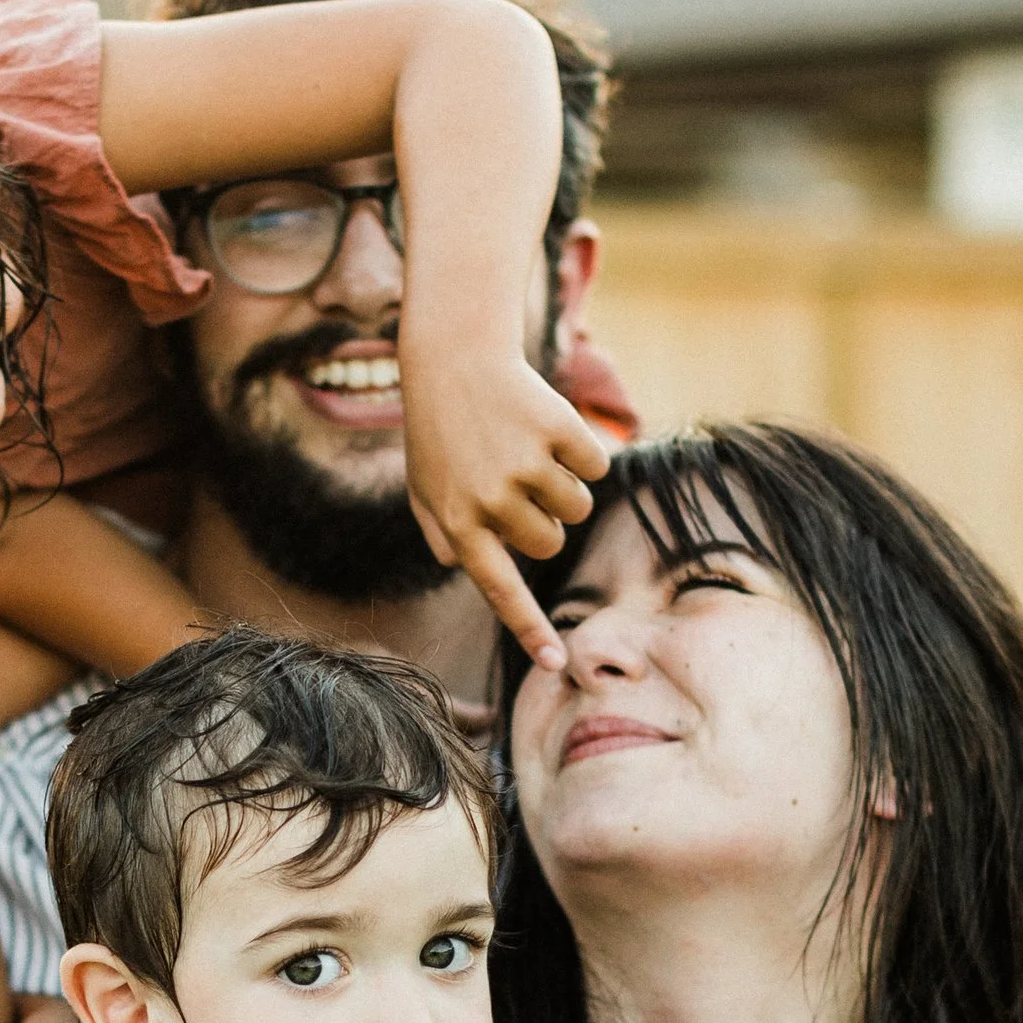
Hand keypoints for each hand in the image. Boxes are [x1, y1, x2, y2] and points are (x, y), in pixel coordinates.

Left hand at [401, 352, 609, 667]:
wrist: (454, 357)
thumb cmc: (439, 428)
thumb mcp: (424, 483)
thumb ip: (441, 530)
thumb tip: (457, 565)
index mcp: (460, 522)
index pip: (501, 590)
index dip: (531, 630)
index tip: (559, 664)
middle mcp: (492, 500)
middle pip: (550, 544)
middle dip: (544, 520)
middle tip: (516, 481)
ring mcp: (526, 464)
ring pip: (578, 508)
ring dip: (565, 486)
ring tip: (529, 451)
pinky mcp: (558, 430)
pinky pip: (597, 465)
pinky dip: (585, 450)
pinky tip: (550, 428)